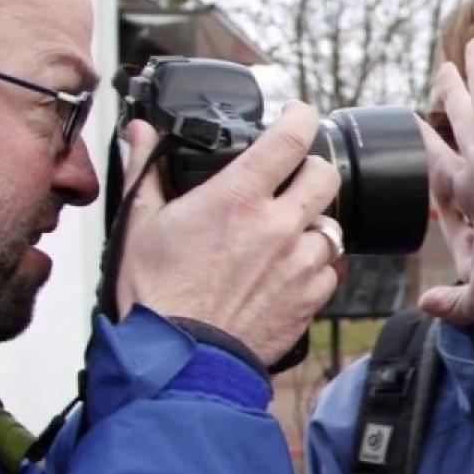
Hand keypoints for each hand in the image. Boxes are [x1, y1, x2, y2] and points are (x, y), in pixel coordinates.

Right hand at [116, 103, 343, 363]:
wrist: (179, 359)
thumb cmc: (157, 296)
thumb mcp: (140, 224)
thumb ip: (146, 170)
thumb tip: (141, 133)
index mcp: (238, 197)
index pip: (291, 137)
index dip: (301, 116)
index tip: (298, 114)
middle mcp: (277, 225)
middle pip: (326, 174)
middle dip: (313, 169)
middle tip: (294, 177)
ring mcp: (299, 263)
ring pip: (333, 224)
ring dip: (313, 223)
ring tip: (287, 232)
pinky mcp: (310, 298)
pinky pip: (331, 270)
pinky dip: (316, 266)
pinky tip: (290, 269)